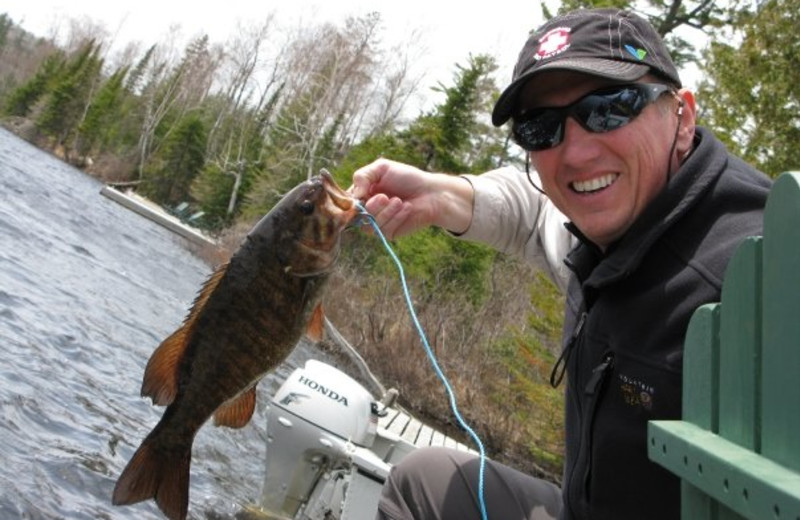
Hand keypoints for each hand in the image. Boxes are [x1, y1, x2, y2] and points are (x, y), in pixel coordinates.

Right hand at [349, 159, 472, 239]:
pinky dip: (396, 218)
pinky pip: (383, 231)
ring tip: (399, 201)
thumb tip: (354, 194)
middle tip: (385, 196)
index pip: (347, 203)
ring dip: (385, 213)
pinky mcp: (389, 233)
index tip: (363, 195)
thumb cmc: (407, 178)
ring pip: (369, 226)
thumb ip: (363, 175)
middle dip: (371, 206)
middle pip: (356, 217)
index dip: (352, 202)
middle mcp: (367, 210)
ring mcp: (377, 222)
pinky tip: (407, 208)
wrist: (431, 192)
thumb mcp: (383, 168)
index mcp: (362, 194)